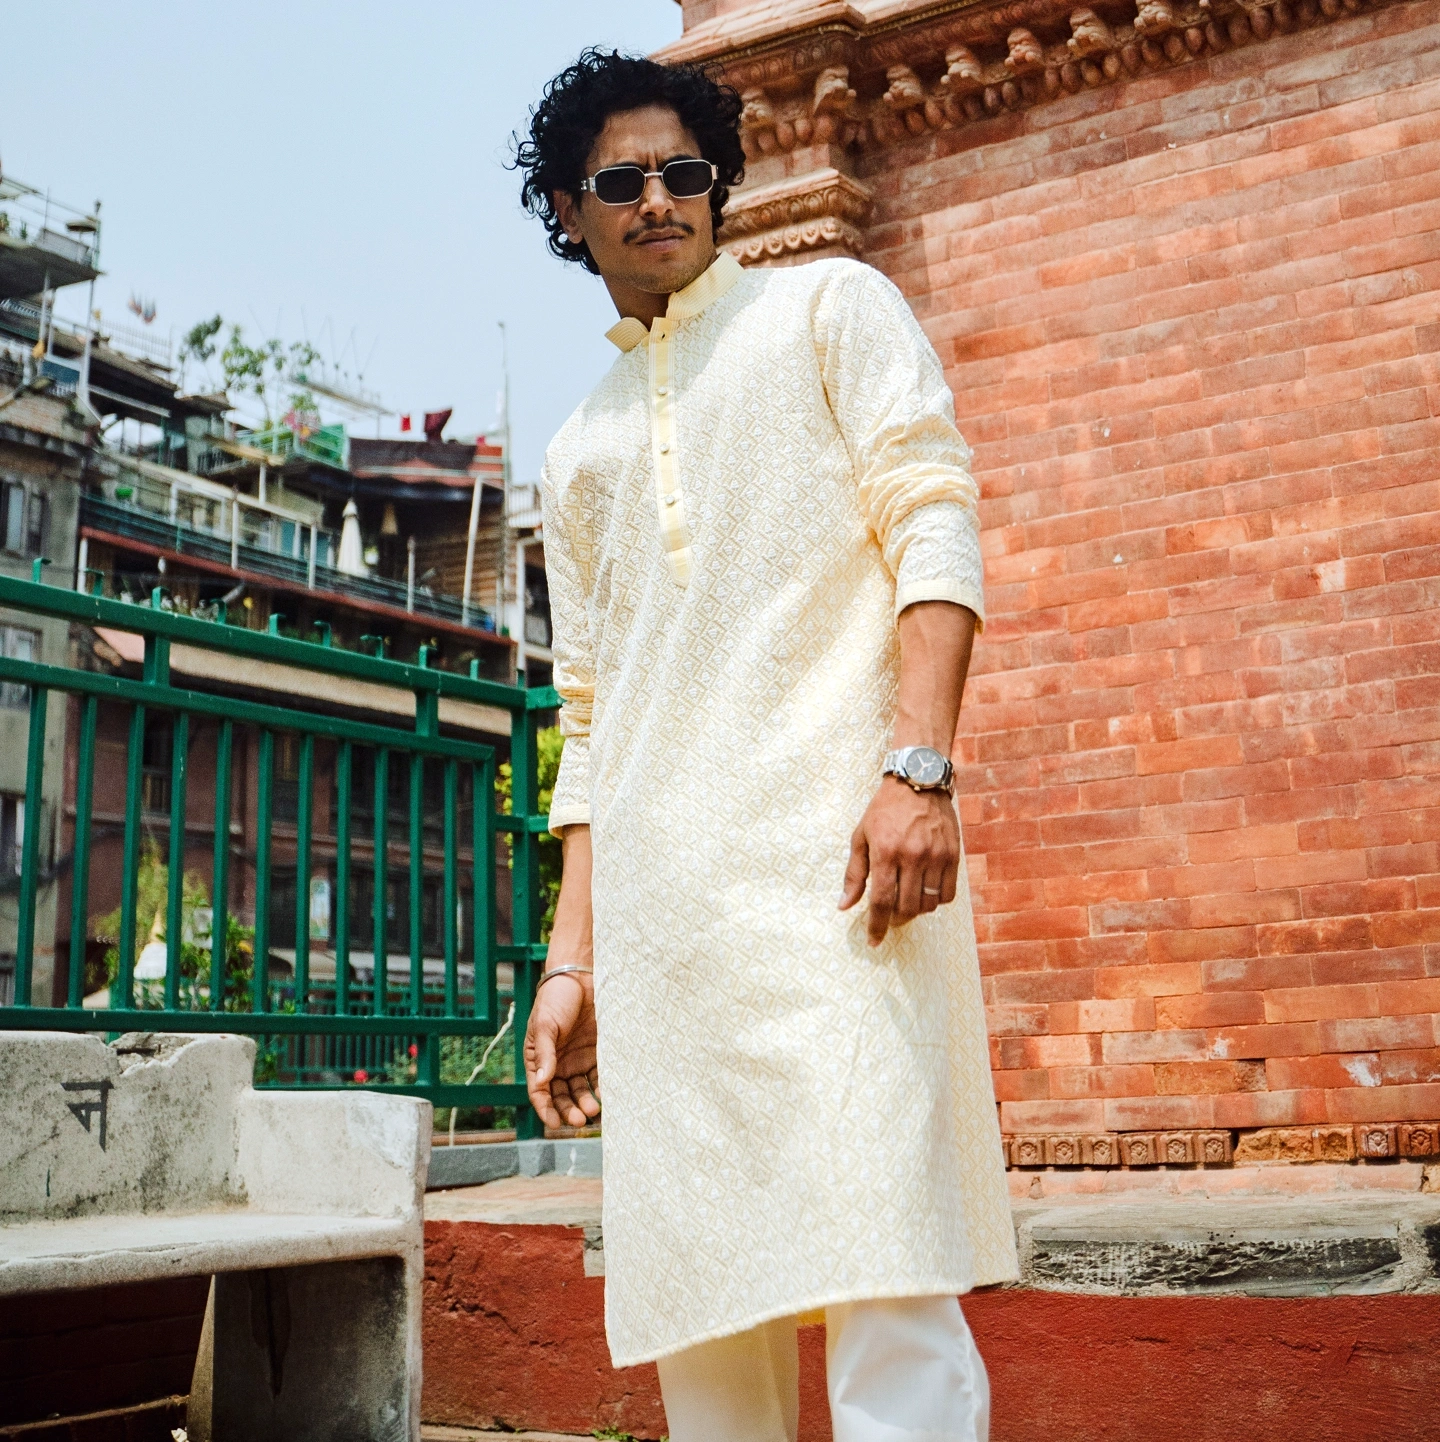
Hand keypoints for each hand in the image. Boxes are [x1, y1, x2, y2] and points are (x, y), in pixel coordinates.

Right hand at [524, 971, 600, 1128]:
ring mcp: (577, 1060)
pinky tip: (607, 1095)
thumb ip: (544, 1054)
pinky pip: (598, 1077)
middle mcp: (557, 1065)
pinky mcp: (596, 1054)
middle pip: (561, 1096)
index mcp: (538, 1059)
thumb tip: (541, 1082)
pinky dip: (602, 1088)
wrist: (580, 977)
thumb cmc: (555, 998)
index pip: (539, 1092)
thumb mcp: (545, 1025)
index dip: (545, 1109)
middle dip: (569, 1110)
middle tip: (579, 1118)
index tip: (554, 1123)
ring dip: (585, 1103)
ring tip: (594, 1109)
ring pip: (580, 1091)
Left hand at [838, 778, 960, 945]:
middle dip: (896, 920)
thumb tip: (844, 906)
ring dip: (915, 911)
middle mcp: (913, 856)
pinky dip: (936, 901)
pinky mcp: (953, 855)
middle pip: (907, 907)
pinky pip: (948, 894)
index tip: (873, 940)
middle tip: (890, 918)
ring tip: (906, 902)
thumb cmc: (884, 810)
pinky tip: (925, 892)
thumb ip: (854, 874)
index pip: (881, 901)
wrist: (918, 781)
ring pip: (929, 904)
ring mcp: (936, 856)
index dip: (876, 926)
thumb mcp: (861, 837)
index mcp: (886, 852)